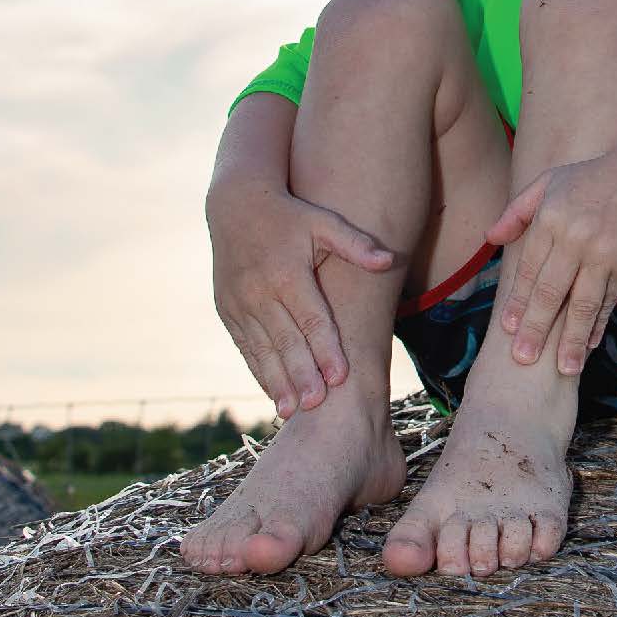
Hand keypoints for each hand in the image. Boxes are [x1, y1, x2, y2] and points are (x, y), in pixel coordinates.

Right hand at [208, 185, 395, 417]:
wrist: (235, 205)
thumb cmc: (289, 215)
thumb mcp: (322, 221)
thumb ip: (354, 243)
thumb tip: (389, 259)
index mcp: (287, 272)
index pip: (311, 317)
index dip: (326, 347)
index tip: (340, 376)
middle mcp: (260, 291)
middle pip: (285, 339)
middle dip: (301, 374)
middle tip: (317, 404)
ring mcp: (240, 302)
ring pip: (262, 349)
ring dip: (277, 381)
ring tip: (291, 411)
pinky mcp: (227, 310)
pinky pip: (245, 345)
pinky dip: (258, 370)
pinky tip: (272, 394)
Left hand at [484, 153, 616, 375]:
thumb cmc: (592, 178)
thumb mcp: (548, 182)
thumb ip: (517, 211)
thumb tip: (490, 239)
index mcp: (550, 219)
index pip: (528, 269)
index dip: (518, 301)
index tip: (508, 328)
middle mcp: (575, 239)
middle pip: (551, 292)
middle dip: (536, 328)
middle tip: (523, 358)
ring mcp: (604, 254)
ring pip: (583, 304)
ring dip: (572, 340)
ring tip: (563, 368)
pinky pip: (609, 300)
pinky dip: (599, 324)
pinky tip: (590, 344)